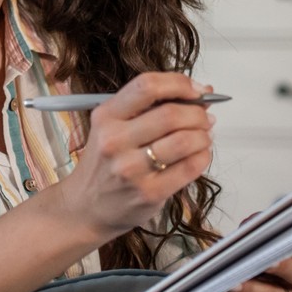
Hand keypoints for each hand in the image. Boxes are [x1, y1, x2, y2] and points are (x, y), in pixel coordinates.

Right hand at [56, 73, 214, 240]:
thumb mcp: (113, 127)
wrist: (85, 208)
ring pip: (184, 140)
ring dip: (203, 135)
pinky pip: (189, 168)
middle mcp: (115, 141)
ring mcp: (131, 169)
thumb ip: (151, 107)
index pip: (147, 86)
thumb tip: (201, 90)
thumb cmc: (106, 164)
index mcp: (106, 116)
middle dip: (198, 113)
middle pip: (170, 114)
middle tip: (205, 117)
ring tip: (203, 136)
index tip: (196, 90)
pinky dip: (203, 156)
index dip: (179, 83)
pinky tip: (199, 155)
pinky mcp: (149, 193)